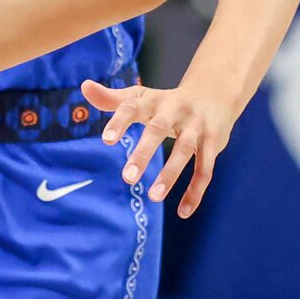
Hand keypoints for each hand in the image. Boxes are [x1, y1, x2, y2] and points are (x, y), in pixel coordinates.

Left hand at [81, 79, 239, 218]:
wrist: (215, 94)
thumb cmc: (168, 102)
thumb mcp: (142, 97)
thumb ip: (113, 98)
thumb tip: (84, 87)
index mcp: (154, 100)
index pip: (133, 107)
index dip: (119, 122)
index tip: (106, 141)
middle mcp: (176, 109)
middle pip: (158, 128)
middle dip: (144, 153)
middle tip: (127, 178)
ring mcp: (197, 125)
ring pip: (185, 150)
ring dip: (170, 174)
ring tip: (153, 197)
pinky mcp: (213, 142)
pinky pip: (205, 168)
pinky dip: (196, 190)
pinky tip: (184, 212)